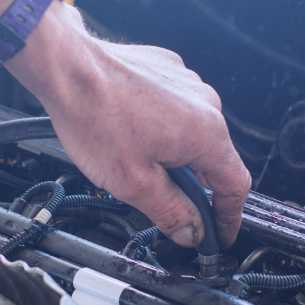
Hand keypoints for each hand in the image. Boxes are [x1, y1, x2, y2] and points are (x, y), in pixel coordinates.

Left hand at [8, 2, 250, 247]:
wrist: (68, 69)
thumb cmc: (95, 117)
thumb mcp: (135, 184)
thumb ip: (171, 212)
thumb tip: (191, 231)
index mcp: (206, 133)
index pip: (235, 186)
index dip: (229, 217)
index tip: (220, 234)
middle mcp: (205, 103)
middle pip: (214, 158)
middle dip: (194, 186)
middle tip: (167, 205)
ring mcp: (188, 83)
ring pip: (193, 133)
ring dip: (176, 155)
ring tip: (138, 162)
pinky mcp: (169, 71)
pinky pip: (176, 109)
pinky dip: (163, 127)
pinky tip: (133, 133)